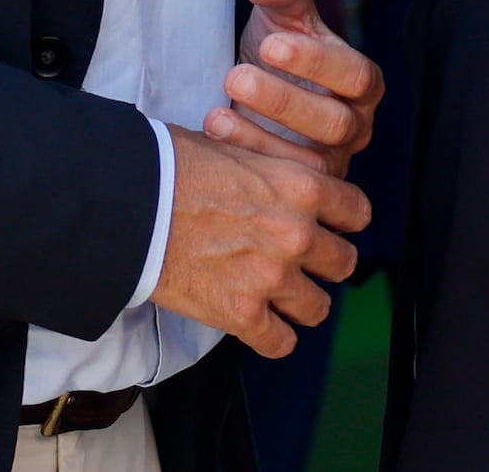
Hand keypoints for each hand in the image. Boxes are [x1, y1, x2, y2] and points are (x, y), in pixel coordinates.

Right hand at [150, 127, 366, 355]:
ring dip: (303, 303)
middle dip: (328, 262)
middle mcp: (296, 234)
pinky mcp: (242, 314)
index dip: (345, 218)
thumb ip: (272, 167)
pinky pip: (281, 343)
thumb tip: (279, 172)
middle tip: (307, 262)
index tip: (334, 224)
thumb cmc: (173, 167)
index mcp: (300, 186)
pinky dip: (273, 338)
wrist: (131, 206)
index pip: (357, 211)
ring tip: (285, 298)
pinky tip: (262, 326)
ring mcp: (272, 278)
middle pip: (344, 262)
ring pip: (319, 308)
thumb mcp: (236, 146)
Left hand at [209, 0, 382, 176]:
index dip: (317, 62)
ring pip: (311, 163)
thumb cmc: (277, 50)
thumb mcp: (282, 15)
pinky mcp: (301, 189)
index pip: (356, 74)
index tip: (271, 43)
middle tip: (236, 77)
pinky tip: (212, 133)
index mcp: (362, 82)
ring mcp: (331, 163)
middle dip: (284, 102)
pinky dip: (246, 159)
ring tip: (216, 112)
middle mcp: (355, 125)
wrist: (255, 91)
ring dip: (262, 138)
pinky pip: (283, 185)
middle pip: (335, 122)